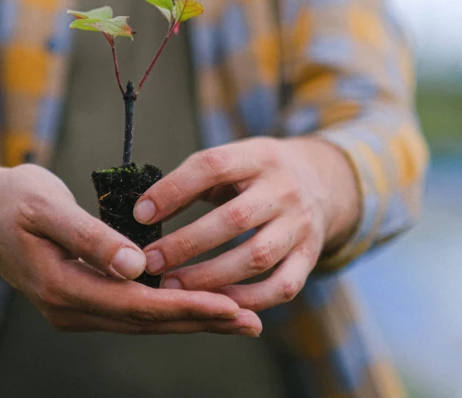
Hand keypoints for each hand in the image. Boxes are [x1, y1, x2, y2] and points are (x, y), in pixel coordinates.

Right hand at [0, 162, 261, 335]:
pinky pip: (132, 310)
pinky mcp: (80, 299)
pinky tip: (198, 305)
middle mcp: (68, 307)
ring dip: (190, 319)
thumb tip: (136, 266)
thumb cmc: (11, 199)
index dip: (185, 305)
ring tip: (238, 318)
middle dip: (200, 321)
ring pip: (142, 320)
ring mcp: (73, 308)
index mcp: (60, 285)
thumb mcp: (45, 206)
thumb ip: (90, 236)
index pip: (136, 303)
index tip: (230, 305)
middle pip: (146, 320)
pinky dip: (168, 309)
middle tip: (251, 321)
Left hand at [133, 137, 359, 311]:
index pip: (213, 166)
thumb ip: (192, 181)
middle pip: (234, 219)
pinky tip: (215, 303)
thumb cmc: (255, 175)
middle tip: (150, 262)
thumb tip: (144, 211)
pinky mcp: (310, 256)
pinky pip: (282, 286)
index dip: (174, 190)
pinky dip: (248, 300)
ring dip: (210, 277)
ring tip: (172, 287)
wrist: (321, 182)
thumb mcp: (231, 161)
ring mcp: (300, 225)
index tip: (141, 214)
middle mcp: (283, 190)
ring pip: (256, 257)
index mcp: (257, 157)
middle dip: (186, 243)